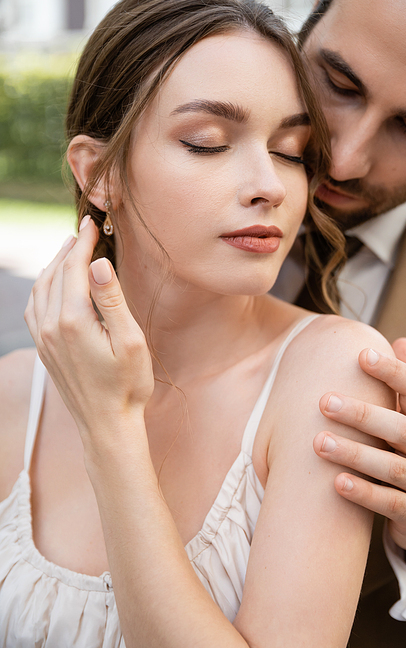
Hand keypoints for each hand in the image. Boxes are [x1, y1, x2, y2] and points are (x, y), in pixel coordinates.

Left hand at [24, 217, 153, 451]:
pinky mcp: (44, 349)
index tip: (92, 224)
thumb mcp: (129, 341)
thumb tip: (97, 263)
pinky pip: (34, 308)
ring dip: (53, 265)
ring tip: (69, 249)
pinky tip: (53, 284)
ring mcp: (43, 339)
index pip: (74, 268)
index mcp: (72, 320)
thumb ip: (112, 299)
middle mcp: (50, 326)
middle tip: (84, 231)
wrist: (107, 424)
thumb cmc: (127, 384)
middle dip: (68, 249)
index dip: (83, 243)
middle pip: (55, 274)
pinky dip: (42, 287)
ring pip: (40, 289)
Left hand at [313, 342, 405, 574]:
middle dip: (362, 414)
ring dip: (355, 454)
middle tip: (324, 402)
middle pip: (400, 429)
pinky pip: (391, 503)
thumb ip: (403, 387)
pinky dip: (364, 493)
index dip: (393, 371)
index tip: (362, 355)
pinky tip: (336, 483)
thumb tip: (403, 340)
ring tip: (319, 443)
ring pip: (393, 467)